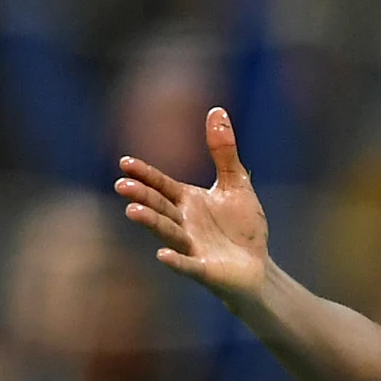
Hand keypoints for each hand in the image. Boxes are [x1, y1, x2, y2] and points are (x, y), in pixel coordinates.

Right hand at [116, 108, 270, 303]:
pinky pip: (188, 265)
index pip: (161, 184)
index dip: (145, 174)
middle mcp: (184, 222)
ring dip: (151, 222)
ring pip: (168, 232)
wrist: (258, 267)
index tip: (125, 163)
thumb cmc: (242, 226)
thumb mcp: (235, 183)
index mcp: (187, 200)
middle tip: (122, 185)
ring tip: (132, 212)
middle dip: (142, 197)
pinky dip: (176, 261)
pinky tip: (163, 256)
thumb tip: (217, 110)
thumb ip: (223, 151)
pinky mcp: (205, 269)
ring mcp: (191, 246)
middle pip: (159, 206)